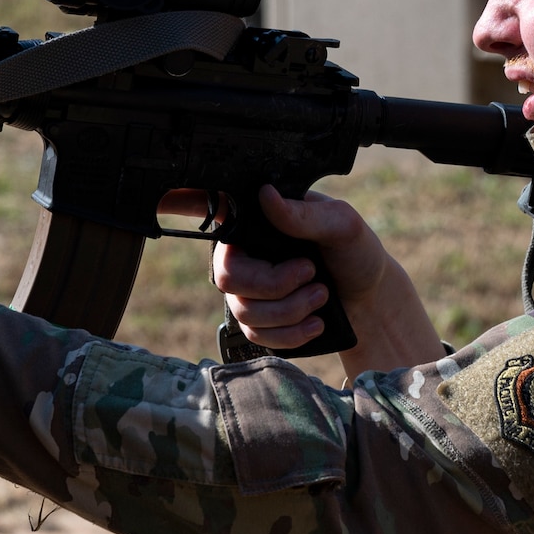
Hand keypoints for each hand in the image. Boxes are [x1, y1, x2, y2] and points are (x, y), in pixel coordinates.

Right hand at [161, 185, 442, 377]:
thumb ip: (305, 214)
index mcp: (258, 221)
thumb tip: (266, 195)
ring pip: (244, 312)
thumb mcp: (341, 225)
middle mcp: (245, 255)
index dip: (178, 199)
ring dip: (291, 310)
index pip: (209, 208)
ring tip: (322, 297)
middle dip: (275, 285)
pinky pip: (257, 337)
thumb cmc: (355, 252)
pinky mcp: (260, 324)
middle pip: (227, 277)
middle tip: (311, 275)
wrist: (370, 298)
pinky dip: (291, 334)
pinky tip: (315, 322)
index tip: (163, 198)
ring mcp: (249, 292)